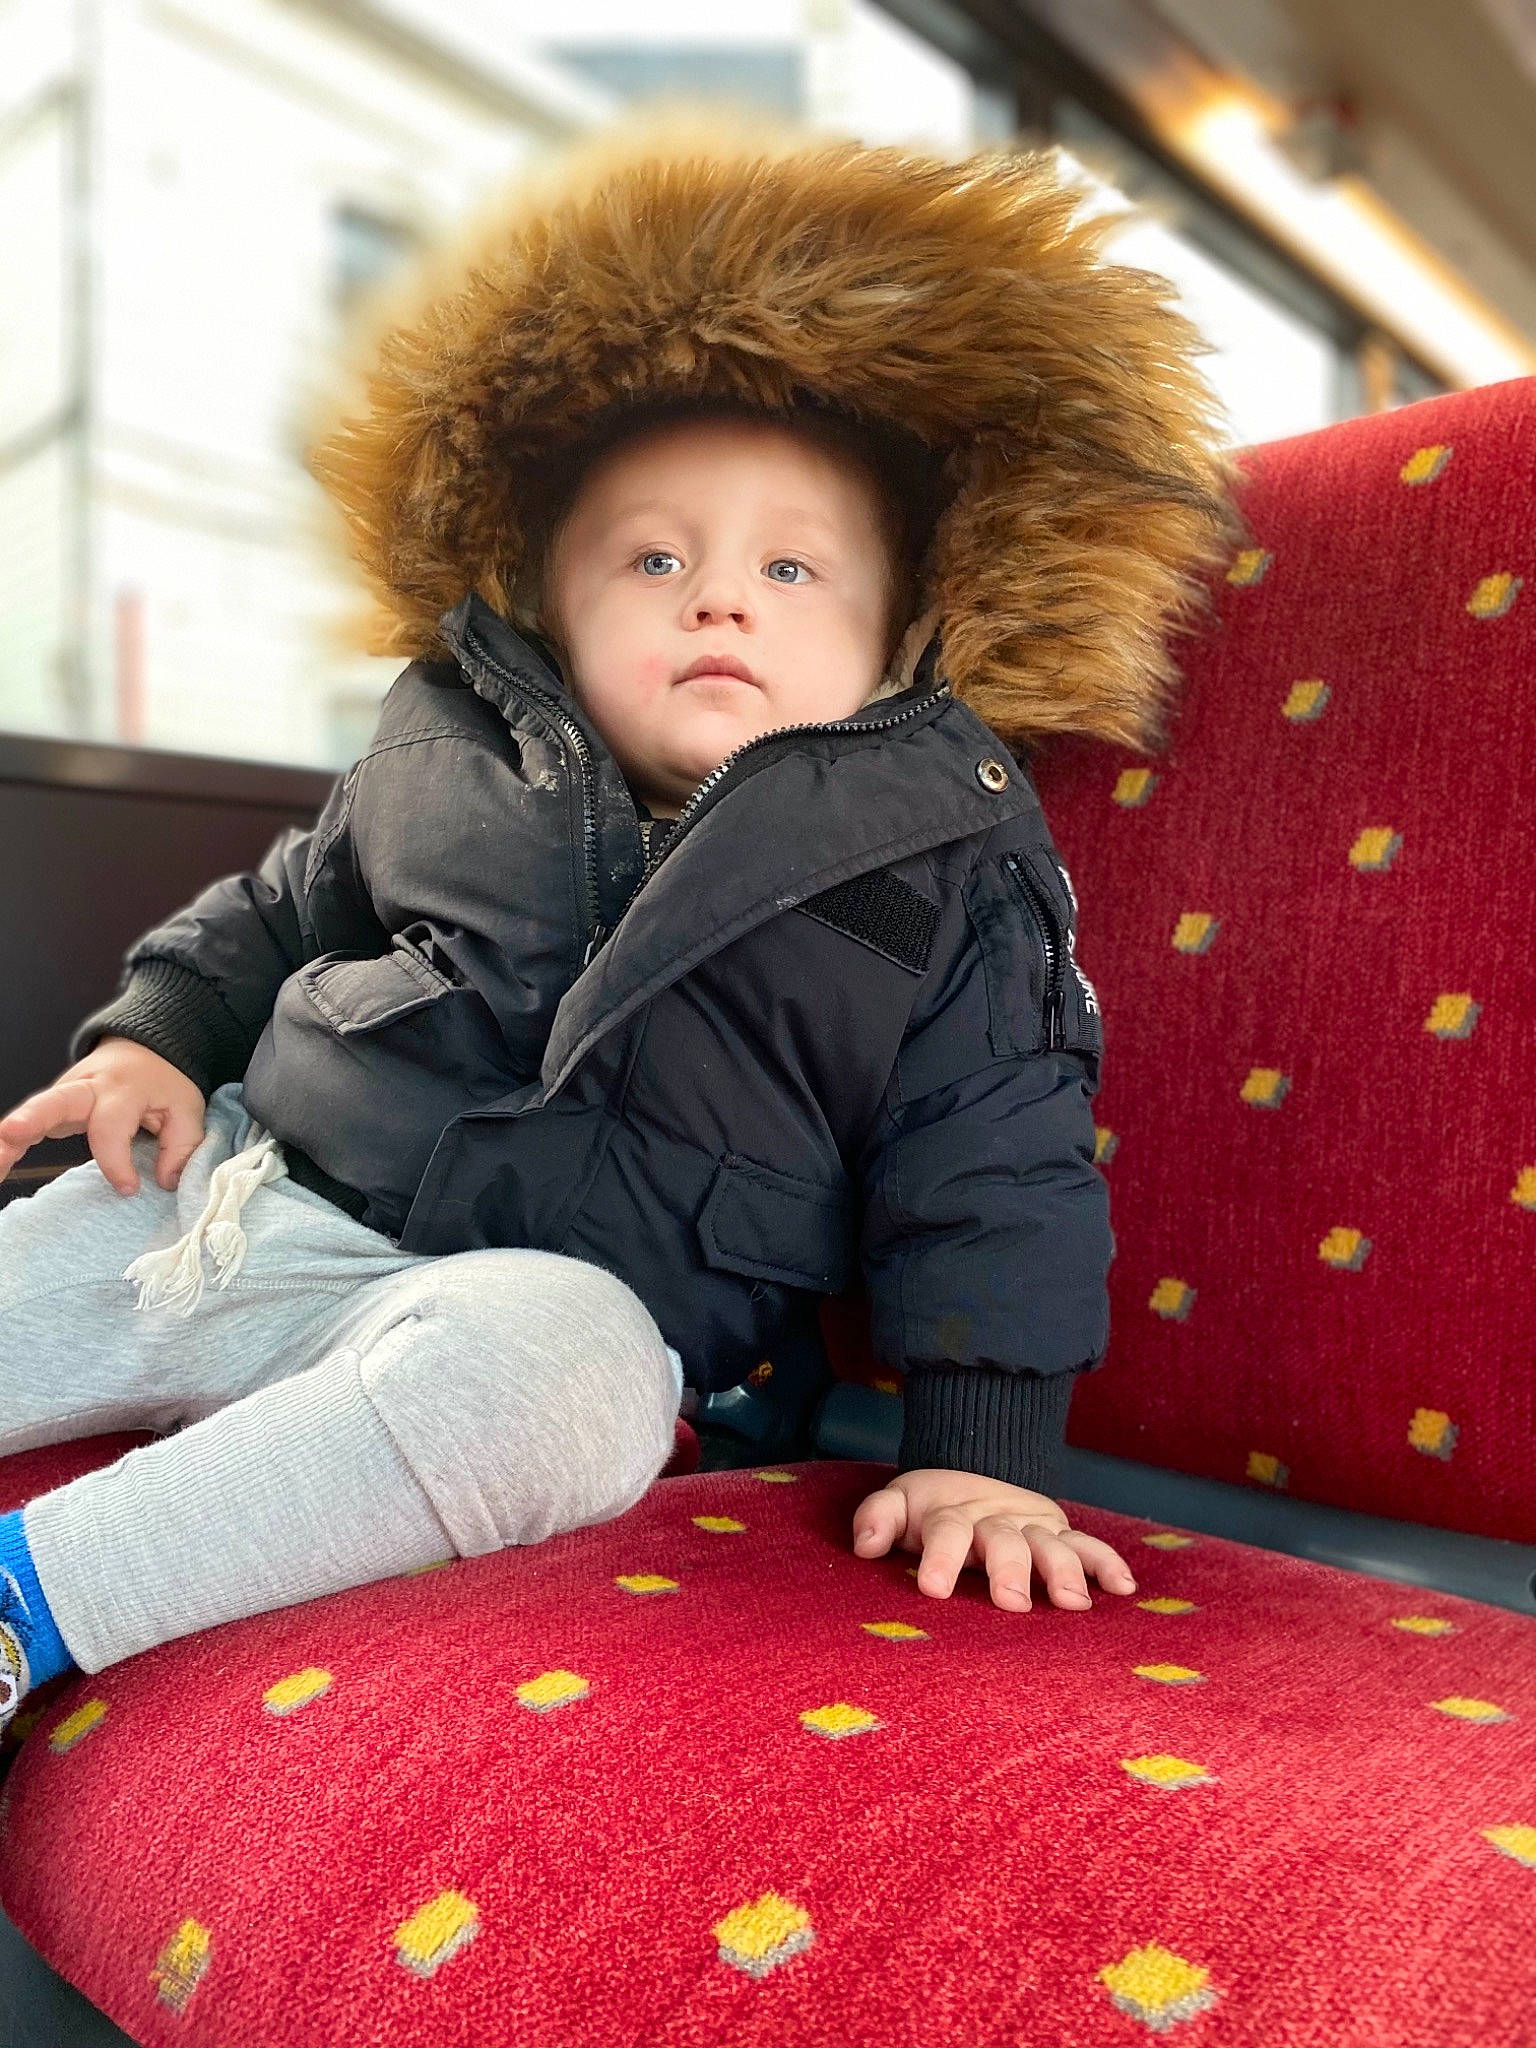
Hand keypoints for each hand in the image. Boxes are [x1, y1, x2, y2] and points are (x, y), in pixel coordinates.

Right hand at [0, 1041, 206, 1196]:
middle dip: (33, 1117)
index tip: (128, 1189)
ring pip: (35, 1109)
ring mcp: (67, 1092)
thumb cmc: (165, 1084)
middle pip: (57, 1100)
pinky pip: (30, 1122)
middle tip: (11, 1134)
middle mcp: (89, 1085)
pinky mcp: (56, 1103)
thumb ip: (182, 1146)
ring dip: (11, 1135)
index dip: (116, 1162)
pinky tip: (0, 1165)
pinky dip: (11, 1142)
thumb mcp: (187, 1108)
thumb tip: (165, 1181)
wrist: (147, 1049)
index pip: (111, 1127)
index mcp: (124, 1087)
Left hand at [852, 1468, 1137, 1613]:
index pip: (946, 1532)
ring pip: (1050, 1545)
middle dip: (1008, 1569)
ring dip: (1062, 1570)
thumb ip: (878, 1518)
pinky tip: (1124, 1588)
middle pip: (1003, 1541)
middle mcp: (995, 1521)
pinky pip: (1088, 1546)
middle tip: (1010, 1602)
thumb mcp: (899, 1504)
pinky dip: (1106, 1563)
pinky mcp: (1059, 1534)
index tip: (931, 1588)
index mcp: (952, 1516)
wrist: (973, 1475)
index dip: (939, 1557)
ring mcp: (1031, 1527)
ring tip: (1072, 1602)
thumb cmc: (931, 1509)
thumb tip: (863, 1543)